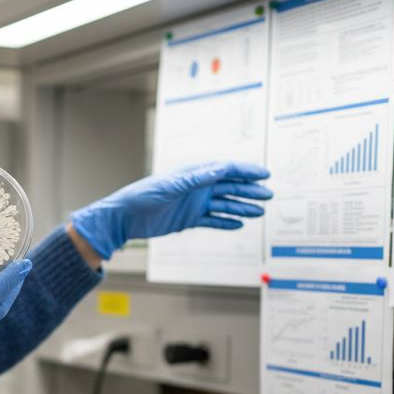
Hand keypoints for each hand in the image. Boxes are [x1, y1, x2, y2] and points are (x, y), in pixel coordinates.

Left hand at [68, 160, 271, 259]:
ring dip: (242, 208)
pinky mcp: (189, 220)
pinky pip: (213, 221)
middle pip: (230, 187)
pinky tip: (240, 224)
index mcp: (193, 174)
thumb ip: (197, 178)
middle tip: (269, 195)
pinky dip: (226, 223)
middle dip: (250, 191)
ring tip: (260, 212)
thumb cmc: (143, 195)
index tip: (264, 175)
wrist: (125, 217)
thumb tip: (221, 168)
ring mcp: (194, 204)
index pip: (226, 170)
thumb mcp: (171, 186)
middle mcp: (197, 188)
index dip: (246, 171)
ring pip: (225, 205)